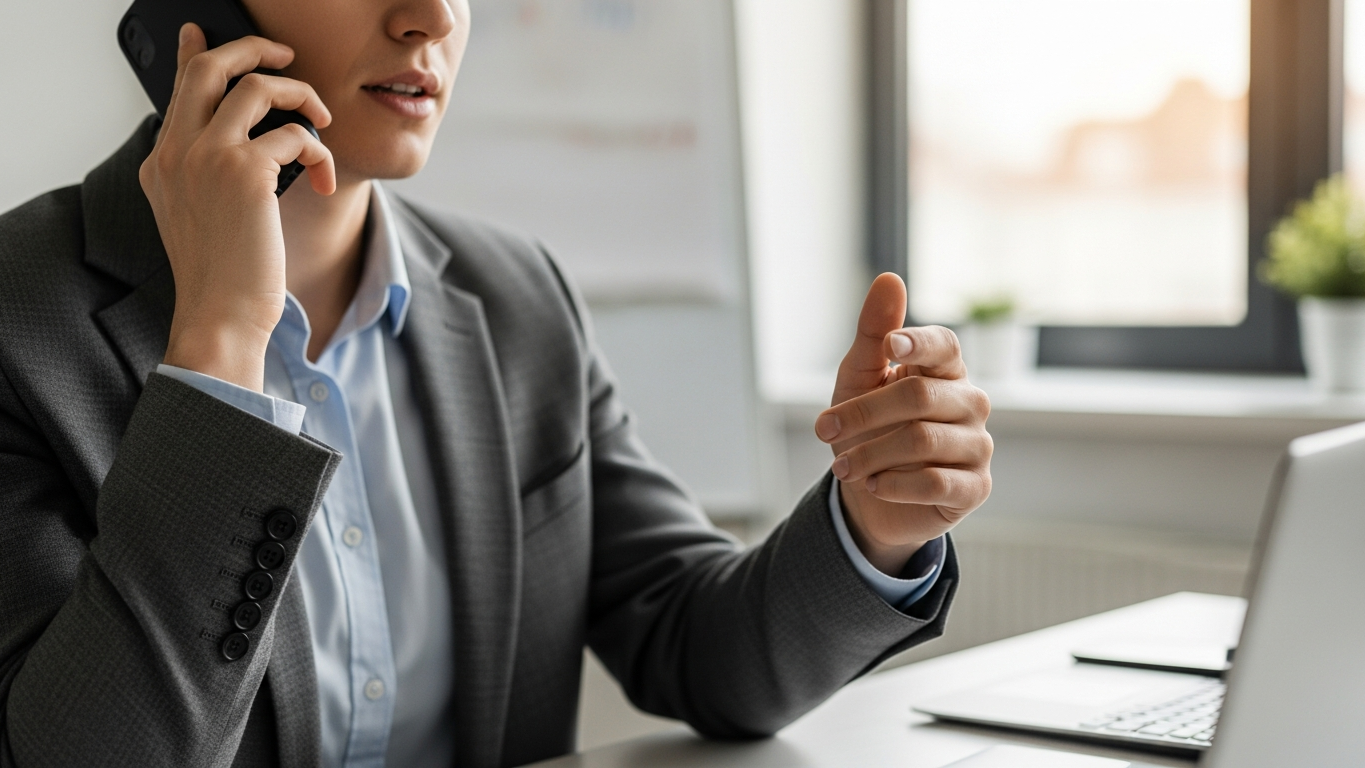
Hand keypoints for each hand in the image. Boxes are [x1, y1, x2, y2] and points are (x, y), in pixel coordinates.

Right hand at [141, 24, 334, 391]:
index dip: (194, 53)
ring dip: (302, 97)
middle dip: (253, 50)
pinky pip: (296, 134)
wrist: (221, 317)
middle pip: (210, 67)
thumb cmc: (223, 277)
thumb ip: (209, 173)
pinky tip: (323, 180)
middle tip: (286, 59)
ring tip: (323, 121)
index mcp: (162, 163)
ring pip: (258, 88)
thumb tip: (246, 145)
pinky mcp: (247, 172)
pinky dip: (319, 151)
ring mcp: (208, 157)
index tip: (201, 31)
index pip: (179, 89)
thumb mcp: (202, 217)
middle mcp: (177, 152)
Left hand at [815, 274, 992, 575]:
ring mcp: (977, 446)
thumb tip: (888, 278)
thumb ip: (874, 333)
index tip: (892, 345)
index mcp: (944, 370)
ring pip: (923, 441)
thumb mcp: (859, 378)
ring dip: (870, 454)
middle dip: (863, 413)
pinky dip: (893, 484)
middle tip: (824, 430)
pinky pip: (936, 483)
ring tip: (842, 466)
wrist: (872, 497)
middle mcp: (969, 403)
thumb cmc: (869, 428)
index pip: (945, 346)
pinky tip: (872, 486)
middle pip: (919, 396)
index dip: (921, 342)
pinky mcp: (975, 488)